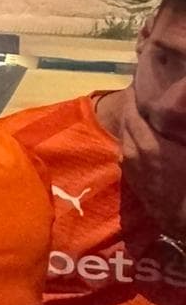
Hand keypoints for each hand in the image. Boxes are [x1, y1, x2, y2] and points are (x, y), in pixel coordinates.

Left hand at [119, 94, 185, 237]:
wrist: (185, 220)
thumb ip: (179, 129)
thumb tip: (178, 114)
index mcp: (147, 144)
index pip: (132, 111)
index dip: (136, 97)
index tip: (141, 84)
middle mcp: (131, 154)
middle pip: (126, 123)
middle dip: (132, 109)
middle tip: (142, 97)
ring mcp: (130, 168)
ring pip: (125, 139)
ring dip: (131, 126)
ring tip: (143, 116)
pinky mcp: (132, 180)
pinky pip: (128, 154)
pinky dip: (133, 142)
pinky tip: (144, 140)